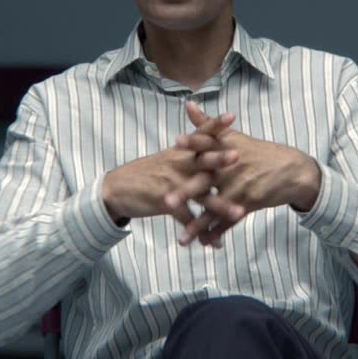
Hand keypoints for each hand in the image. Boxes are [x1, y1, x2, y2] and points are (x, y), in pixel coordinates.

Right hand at [101, 110, 241, 226]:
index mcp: (180, 152)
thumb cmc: (146, 172)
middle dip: (219, 159)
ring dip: (220, 205)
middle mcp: (177, 165)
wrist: (117, 189)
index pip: (200, 135)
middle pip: (202, 161)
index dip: (215, 125)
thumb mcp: (166, 156)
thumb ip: (188, 150)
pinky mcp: (166, 204)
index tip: (231, 116)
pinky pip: (187, 219)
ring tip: (240, 213)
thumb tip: (208, 139)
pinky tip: (216, 242)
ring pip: (200, 195)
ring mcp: (172, 184)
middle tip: (237, 156)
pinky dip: (201, 231)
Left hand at [168, 101, 320, 246]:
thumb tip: (188, 104)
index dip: (193, 142)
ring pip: (215, 208)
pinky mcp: (248, 204)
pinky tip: (204, 244)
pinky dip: (217, 233)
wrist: (292, 171)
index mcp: (227, 149)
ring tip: (180, 238)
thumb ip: (208, 124)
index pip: (208, 144)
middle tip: (166, 201)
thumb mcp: (235, 136)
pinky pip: (230, 221)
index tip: (176, 143)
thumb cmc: (260, 153)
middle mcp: (232, 168)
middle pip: (205, 181)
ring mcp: (240, 188)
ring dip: (197, 224)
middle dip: (186, 192)